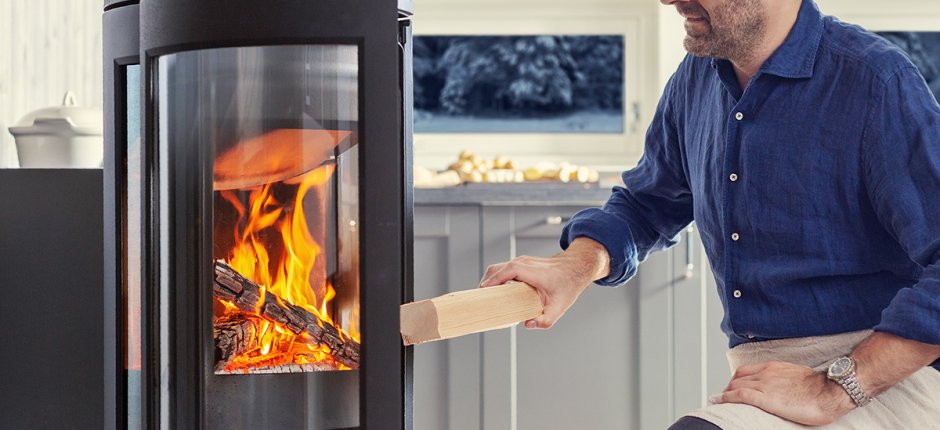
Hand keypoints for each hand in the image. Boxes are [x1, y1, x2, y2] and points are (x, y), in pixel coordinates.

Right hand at [479, 237, 608, 328]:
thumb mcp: (560, 307)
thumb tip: (527, 324)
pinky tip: (495, 292)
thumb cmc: (568, 285)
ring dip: (489, 281)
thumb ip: (545, 320)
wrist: (575, 268)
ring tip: (485, 298)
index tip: (483, 291)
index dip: (494, 280)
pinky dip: (495, 278)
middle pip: (497, 268)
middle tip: (479, 300)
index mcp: (532, 272)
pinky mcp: (521, 264)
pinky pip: (503, 269)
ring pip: (498, 267)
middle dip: (486, 282)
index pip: (508, 271)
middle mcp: (524, 263)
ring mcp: (522, 262)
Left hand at [711, 361, 855, 425]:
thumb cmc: (820, 388)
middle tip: (723, 396)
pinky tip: (718, 401)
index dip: (735, 379)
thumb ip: (785, 380)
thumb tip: (783, 389)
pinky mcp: (766, 397)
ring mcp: (765, 384)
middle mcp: (766, 373)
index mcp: (774, 367)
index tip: (732, 387)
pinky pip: (739, 395)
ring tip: (718, 400)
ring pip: (735, 385)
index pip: (746, 370)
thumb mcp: (798, 377)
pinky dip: (726, 397)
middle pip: (737, 377)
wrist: (829, 391)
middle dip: (728, 386)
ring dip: (724, 393)